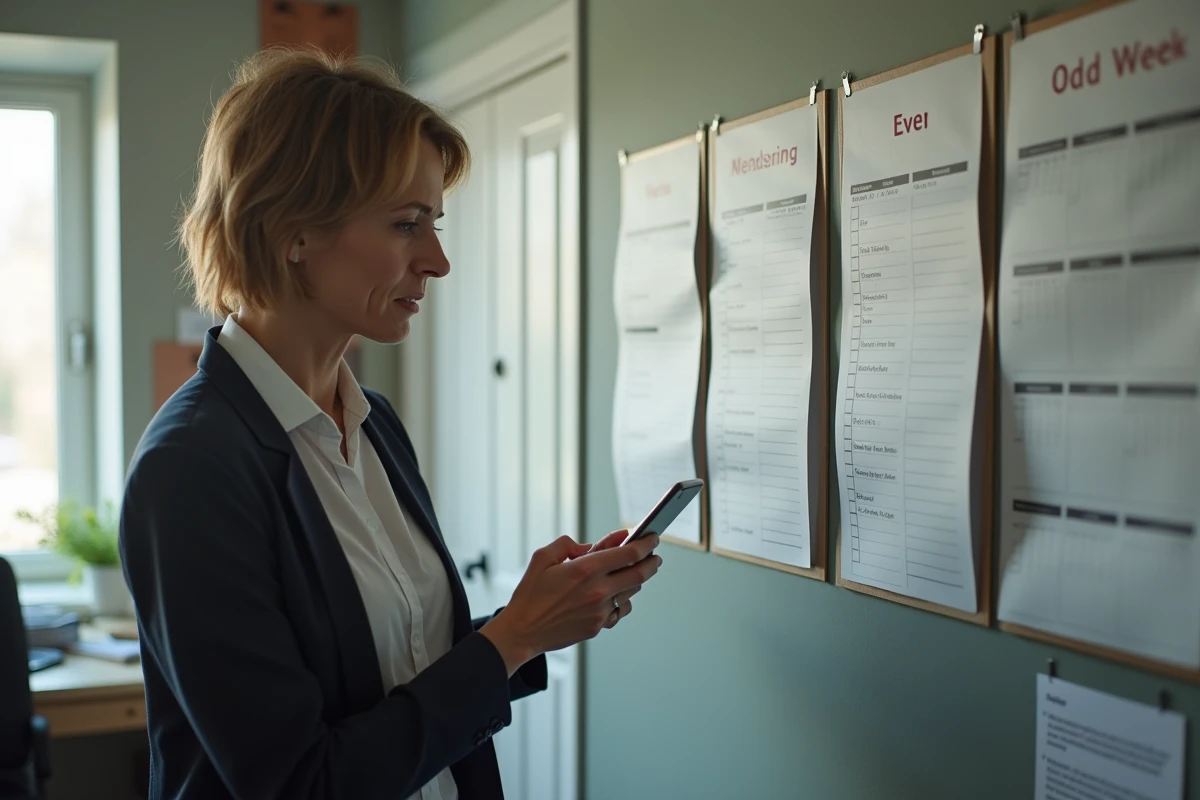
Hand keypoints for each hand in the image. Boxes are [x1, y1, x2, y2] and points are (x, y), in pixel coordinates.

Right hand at [481, 534, 661, 675]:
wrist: (522, 631)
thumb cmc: (530, 593)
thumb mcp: (543, 557)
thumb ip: (569, 544)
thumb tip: (594, 546)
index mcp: (585, 569)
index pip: (629, 553)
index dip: (645, 543)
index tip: (652, 537)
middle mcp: (598, 590)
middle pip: (640, 573)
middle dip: (652, 562)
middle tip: (655, 556)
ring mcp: (600, 610)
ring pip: (632, 591)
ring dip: (636, 579)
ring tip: (634, 571)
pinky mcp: (599, 626)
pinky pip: (621, 610)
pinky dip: (623, 600)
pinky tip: (617, 594)